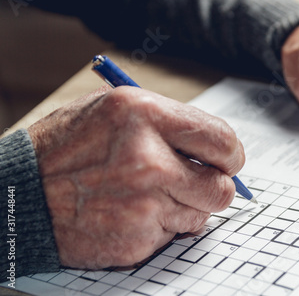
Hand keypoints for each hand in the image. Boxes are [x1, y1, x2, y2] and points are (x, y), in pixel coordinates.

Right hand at [28, 86, 244, 268]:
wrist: (19, 193)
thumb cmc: (68, 147)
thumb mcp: (116, 108)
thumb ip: (170, 123)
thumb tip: (216, 145)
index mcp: (145, 115)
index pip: (222, 140)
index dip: (230, 154)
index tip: (226, 160)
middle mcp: (148, 159)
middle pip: (221, 188)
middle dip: (214, 186)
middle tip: (197, 182)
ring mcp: (143, 204)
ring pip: (200, 215)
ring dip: (184, 207)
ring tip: (150, 194)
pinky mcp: (136, 238)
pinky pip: (173, 235)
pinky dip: (161, 226)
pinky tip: (131, 212)